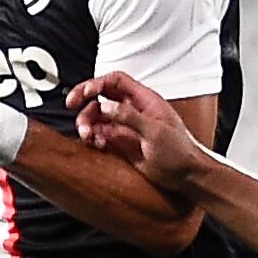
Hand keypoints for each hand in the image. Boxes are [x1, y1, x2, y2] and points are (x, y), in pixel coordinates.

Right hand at [69, 71, 200, 187]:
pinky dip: (94, 137)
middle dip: (85, 99)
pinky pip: (101, 134)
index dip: (97, 82)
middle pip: (102, 95)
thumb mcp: (156, 130)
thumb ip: (130, 116)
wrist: (185, 176)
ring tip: (85, 133)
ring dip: (87, 122)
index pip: (116, 82)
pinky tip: (96, 143)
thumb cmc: (180, 152)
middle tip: (72, 106)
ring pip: (98, 116)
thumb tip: (106, 106)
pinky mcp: (121, 143)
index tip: (84, 92)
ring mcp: (126, 126)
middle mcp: (133, 110)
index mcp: (144, 101)